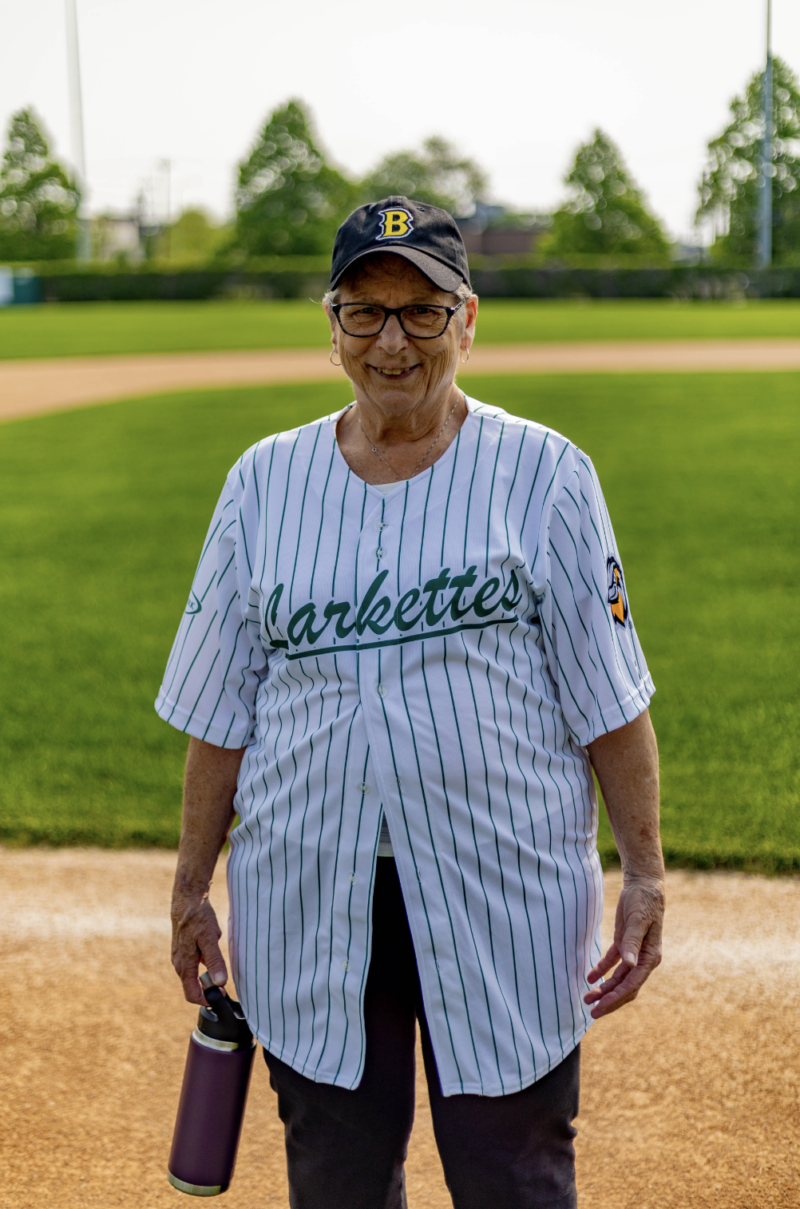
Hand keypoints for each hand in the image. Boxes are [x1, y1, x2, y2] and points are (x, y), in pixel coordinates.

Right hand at [171, 890, 227, 1005]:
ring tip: (219, 965)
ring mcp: (179, 956)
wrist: (187, 899)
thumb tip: (220, 982)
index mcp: (184, 965)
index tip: (220, 997)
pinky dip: (203, 964)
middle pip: (191, 986)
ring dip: (205, 975)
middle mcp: (179, 963)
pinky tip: (212, 951)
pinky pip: (192, 963)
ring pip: (192, 975)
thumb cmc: (198, 918)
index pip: (191, 994)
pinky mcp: (182, 949)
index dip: (205, 1000)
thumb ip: (215, 961)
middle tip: (224, 984)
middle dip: (207, 989)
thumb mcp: (210, 939)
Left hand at [584, 877, 663, 1018]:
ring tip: (587, 998)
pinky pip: (612, 963)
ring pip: (618, 978)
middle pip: (626, 987)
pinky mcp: (624, 944)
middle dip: (609, 1000)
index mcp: (650, 957)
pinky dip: (601, 971)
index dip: (616, 997)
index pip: (632, 984)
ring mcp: (634, 953)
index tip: (600, 1007)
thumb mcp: (638, 921)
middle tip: (591, 1012)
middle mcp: (643, 959)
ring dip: (604, 988)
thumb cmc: (643, 901)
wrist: (643, 885)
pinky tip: (589, 977)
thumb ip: (633, 943)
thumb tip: (630, 965)